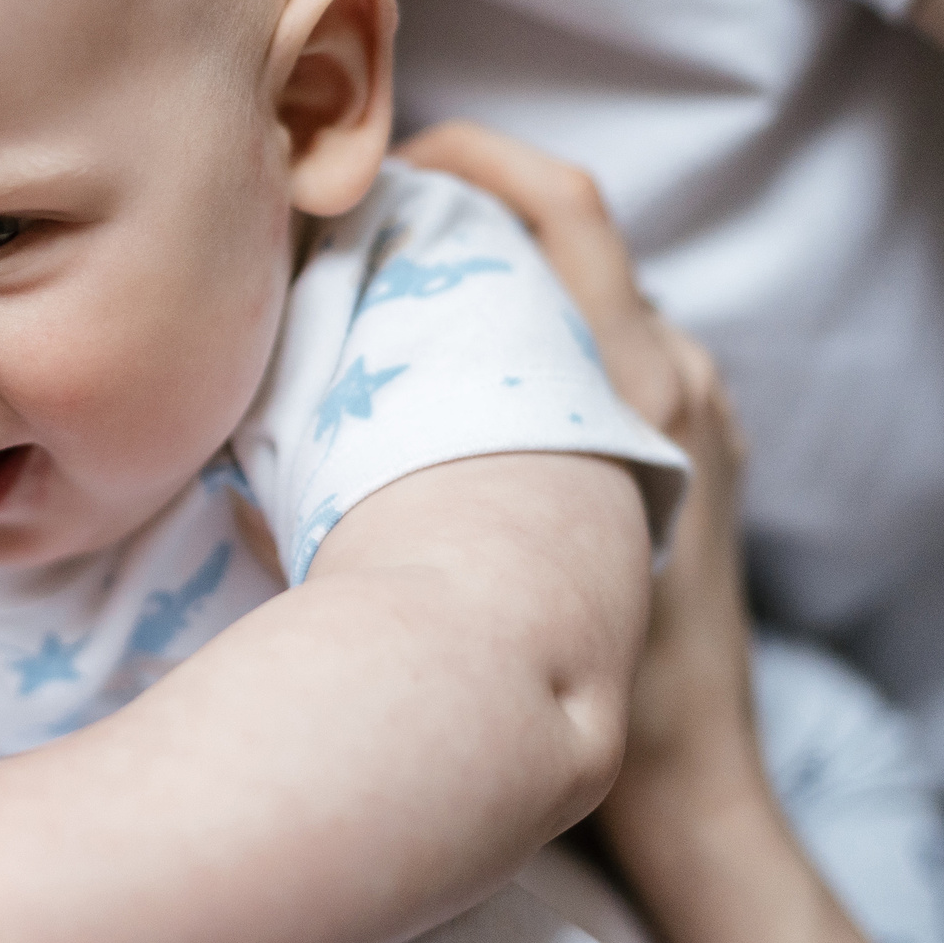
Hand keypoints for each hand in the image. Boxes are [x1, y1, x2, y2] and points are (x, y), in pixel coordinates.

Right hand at [397, 124, 761, 819]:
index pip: (567, 209)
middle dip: (479, 199)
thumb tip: (246, 468)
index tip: (395, 160)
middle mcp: (679, 378)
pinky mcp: (694, 451)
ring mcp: (697, 411)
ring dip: (509, 266)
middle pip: (577, 229)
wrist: (693, 782)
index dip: (478, 159)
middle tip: (381, 209)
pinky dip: (544, 331)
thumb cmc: (594, 692)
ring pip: (596, 290)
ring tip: (412, 281)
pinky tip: (471, 373)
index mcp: (637, 384)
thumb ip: (364, 511)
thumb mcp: (472, 582)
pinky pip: (615, 348)